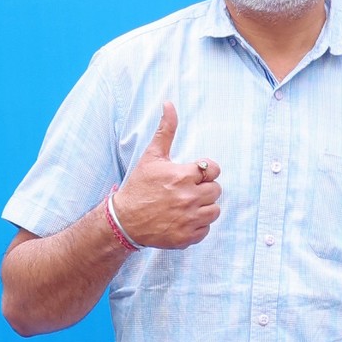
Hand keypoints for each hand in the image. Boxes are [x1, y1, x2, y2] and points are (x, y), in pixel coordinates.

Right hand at [110, 101, 221, 250]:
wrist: (124, 220)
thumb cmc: (139, 186)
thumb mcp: (152, 156)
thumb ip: (166, 130)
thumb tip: (169, 104)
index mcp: (184, 175)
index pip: (214, 170)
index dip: (205, 172)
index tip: (193, 175)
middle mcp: (189, 197)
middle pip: (216, 190)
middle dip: (204, 189)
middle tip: (186, 191)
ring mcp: (189, 219)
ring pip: (214, 211)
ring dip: (204, 208)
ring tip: (186, 206)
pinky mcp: (187, 237)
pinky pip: (206, 230)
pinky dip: (197, 226)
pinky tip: (183, 220)